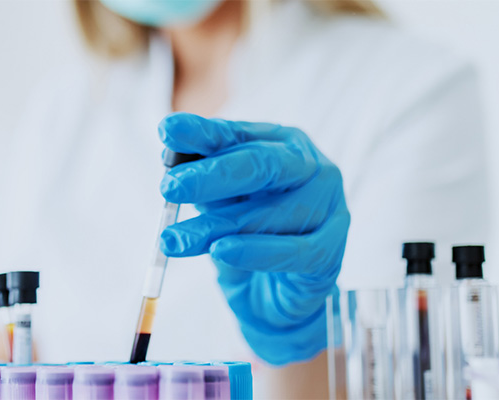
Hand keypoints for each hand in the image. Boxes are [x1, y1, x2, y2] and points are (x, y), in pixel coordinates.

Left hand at [157, 112, 349, 365]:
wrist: (274, 297)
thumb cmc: (245, 237)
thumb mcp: (218, 203)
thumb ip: (201, 180)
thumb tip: (168, 153)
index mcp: (281, 144)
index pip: (237, 134)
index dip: (202, 132)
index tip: (167, 130)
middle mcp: (311, 168)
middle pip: (262, 165)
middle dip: (212, 175)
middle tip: (169, 187)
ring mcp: (329, 207)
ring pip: (270, 213)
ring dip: (216, 226)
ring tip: (174, 239)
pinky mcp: (331, 251)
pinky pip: (294, 251)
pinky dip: (255, 252)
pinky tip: (221, 252)